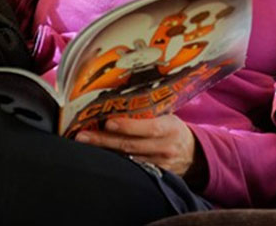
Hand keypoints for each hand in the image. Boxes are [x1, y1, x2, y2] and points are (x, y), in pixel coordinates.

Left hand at [75, 115, 197, 176]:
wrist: (193, 155)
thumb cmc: (174, 130)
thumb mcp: (168, 117)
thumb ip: (149, 113)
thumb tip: (120, 99)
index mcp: (170, 128)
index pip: (149, 127)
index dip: (128, 126)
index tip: (108, 123)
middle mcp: (164, 147)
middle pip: (130, 146)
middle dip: (104, 141)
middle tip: (82, 136)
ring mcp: (158, 165)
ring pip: (127, 160)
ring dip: (104, 153)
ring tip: (83, 146)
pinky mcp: (153, 176)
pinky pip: (131, 170)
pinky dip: (114, 164)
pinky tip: (98, 159)